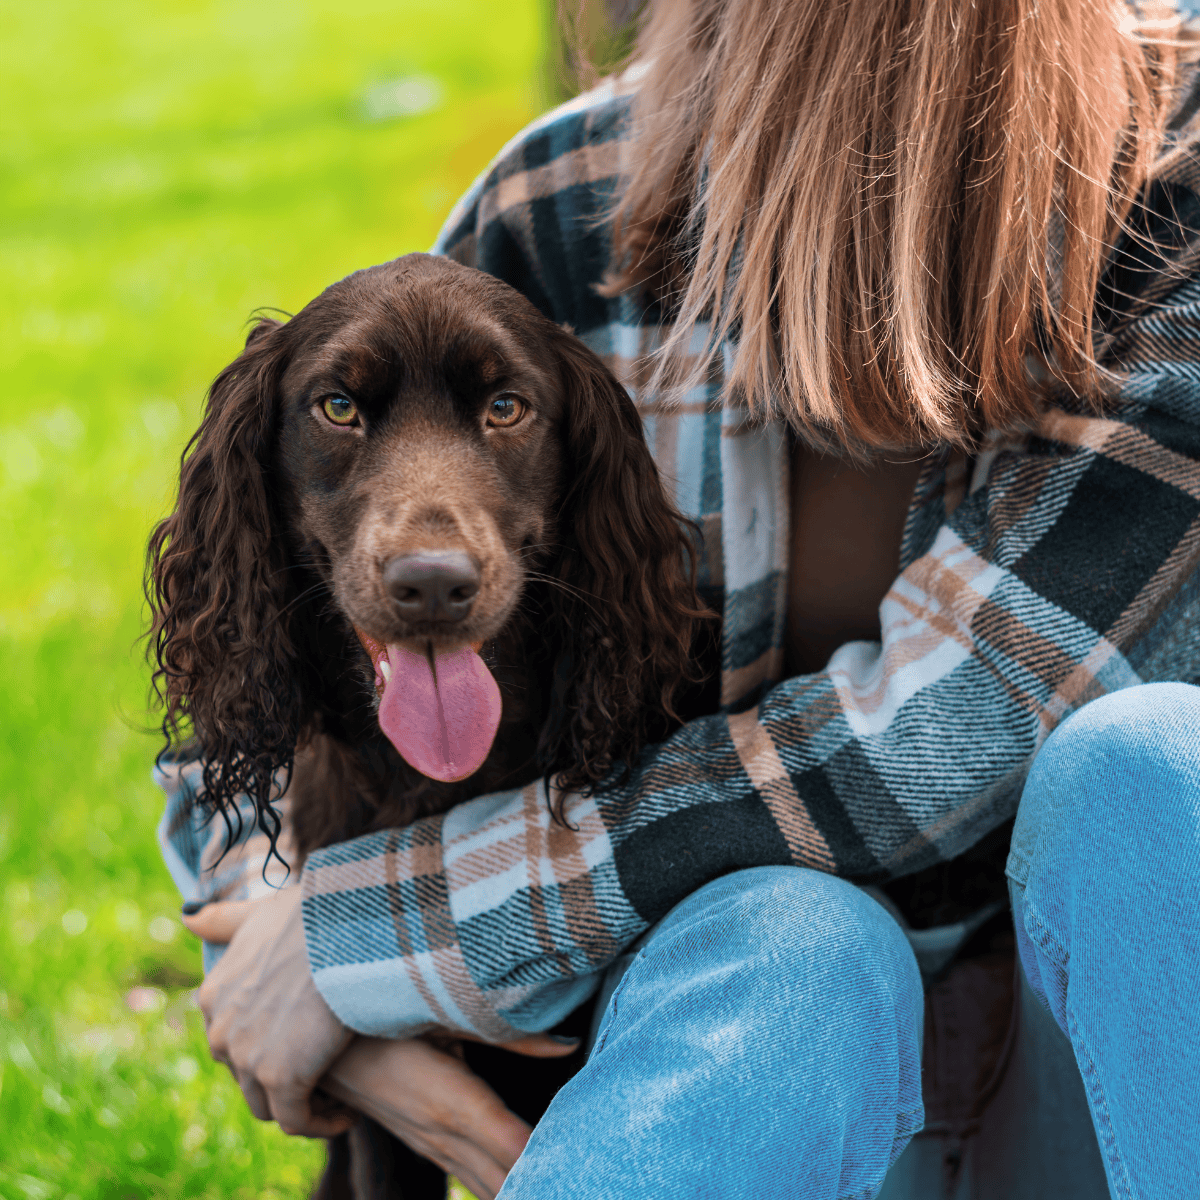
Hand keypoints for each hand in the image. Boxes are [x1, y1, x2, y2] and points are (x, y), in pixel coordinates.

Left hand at [183, 888, 353, 1136]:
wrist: (342, 927)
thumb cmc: (309, 915)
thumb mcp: (258, 913)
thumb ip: (223, 920)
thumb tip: (188, 918)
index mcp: (213, 995)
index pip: (231, 1039)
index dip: (265, 1044)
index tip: (302, 1041)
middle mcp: (221, 1031)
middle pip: (245, 1073)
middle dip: (279, 1074)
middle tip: (321, 1066)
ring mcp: (247, 1057)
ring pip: (267, 1102)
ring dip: (299, 1103)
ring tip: (337, 1092)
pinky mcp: (281, 1078)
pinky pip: (297, 1119)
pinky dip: (320, 1123)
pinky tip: (347, 1113)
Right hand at [321, 1032, 577, 1199]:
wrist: (313, 1048)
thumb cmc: (383, 1020)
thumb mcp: (444, 1017)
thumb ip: (510, 1035)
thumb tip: (568, 1045)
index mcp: (455, 1105)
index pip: (517, 1150)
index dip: (551, 1163)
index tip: (585, 1167)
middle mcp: (444, 1136)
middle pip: (505, 1181)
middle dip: (542, 1181)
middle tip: (588, 1180)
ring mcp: (431, 1145)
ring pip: (485, 1186)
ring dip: (517, 1187)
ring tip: (559, 1183)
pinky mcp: (424, 1142)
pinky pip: (467, 1178)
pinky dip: (497, 1186)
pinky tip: (514, 1185)